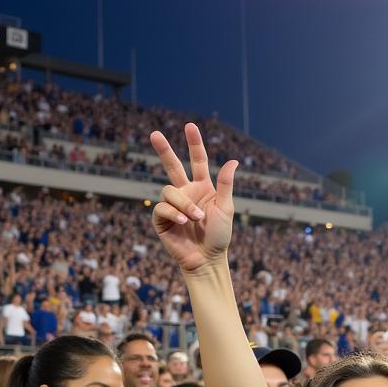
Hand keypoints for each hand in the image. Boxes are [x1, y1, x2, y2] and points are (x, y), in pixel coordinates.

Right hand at [149, 124, 236, 273]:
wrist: (207, 259)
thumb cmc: (219, 236)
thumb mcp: (226, 208)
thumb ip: (226, 184)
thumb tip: (233, 161)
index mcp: (203, 188)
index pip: (197, 161)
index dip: (194, 144)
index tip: (190, 126)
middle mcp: (186, 193)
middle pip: (172, 166)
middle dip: (164, 150)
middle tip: (154, 134)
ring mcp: (172, 205)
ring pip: (169, 190)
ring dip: (183, 204)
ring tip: (195, 219)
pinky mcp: (161, 219)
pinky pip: (162, 207)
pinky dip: (173, 213)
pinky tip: (182, 223)